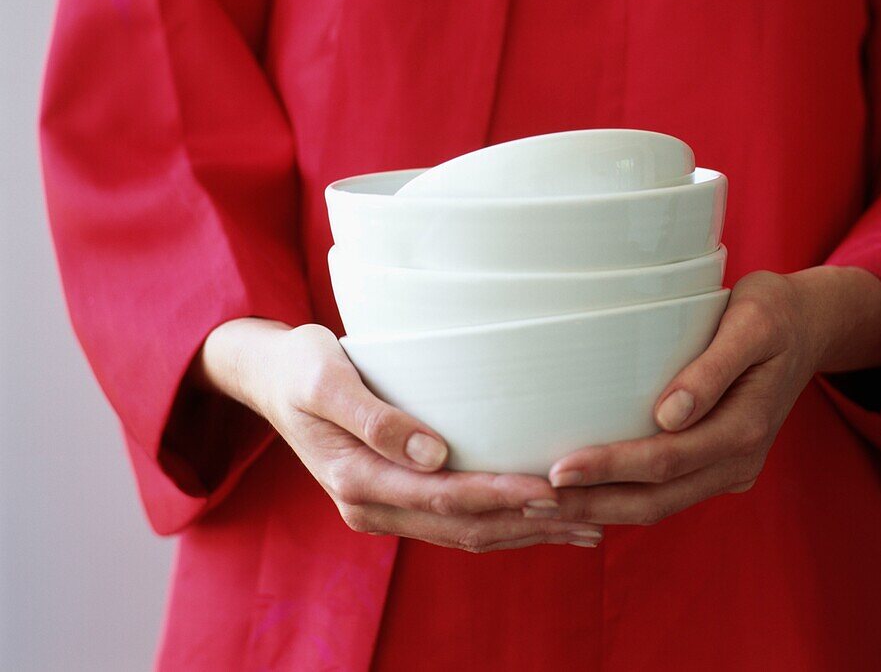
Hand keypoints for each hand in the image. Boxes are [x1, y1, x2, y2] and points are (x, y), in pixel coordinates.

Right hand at [195, 320, 603, 551]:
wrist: (269, 377)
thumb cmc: (300, 366)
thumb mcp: (324, 379)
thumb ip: (373, 418)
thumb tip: (432, 454)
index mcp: (356, 480)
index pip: (444, 497)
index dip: (501, 496)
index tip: (553, 492)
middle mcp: (370, 505)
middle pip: (463, 527)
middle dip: (528, 525)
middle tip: (592, 515)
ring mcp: (383, 507)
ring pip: (465, 533)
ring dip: (524, 532)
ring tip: (585, 525)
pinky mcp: (396, 496)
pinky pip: (454, 520)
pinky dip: (501, 522)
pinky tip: (542, 518)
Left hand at [538, 266, 880, 526]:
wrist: (810, 326)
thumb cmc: (773, 311)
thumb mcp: (752, 324)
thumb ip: (713, 368)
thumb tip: (668, 415)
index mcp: (746, 428)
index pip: (665, 461)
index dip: (610, 469)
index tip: (558, 470)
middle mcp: (738, 462)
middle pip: (655, 499)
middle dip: (591, 503)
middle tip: (529, 500)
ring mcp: (729, 469)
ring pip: (658, 505)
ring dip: (601, 508)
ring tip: (542, 504)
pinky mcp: (716, 464)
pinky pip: (666, 493)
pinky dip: (622, 498)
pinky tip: (581, 493)